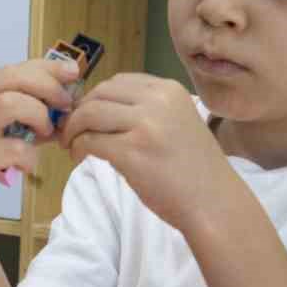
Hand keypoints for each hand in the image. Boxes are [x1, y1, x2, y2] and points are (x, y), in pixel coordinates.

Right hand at [0, 58, 80, 230]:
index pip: (11, 69)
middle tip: (65, 104)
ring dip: (39, 116)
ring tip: (46, 132)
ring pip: (12, 104)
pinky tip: (26, 164)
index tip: (72, 71)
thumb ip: (22, 113)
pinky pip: (15, 148)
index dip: (46, 68)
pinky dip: (30, 156)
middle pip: (13, 78)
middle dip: (48, 87)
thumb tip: (64, 103)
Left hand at [58, 73, 234, 236]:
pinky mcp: (132, 152)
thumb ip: (146, 110)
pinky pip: (90, 141)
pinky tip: (80, 158)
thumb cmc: (195, 169)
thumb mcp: (178, 122)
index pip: (119, 82)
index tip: (88, 115)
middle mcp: (157, 101)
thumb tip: (100, 107)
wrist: (214, 204)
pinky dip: (78, 148)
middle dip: (80, 111)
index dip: (96, 97)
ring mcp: (145, 125)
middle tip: (73, 130)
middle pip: (100, 93)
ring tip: (72, 145)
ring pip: (89, 114)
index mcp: (169, 90)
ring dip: (74, 129)